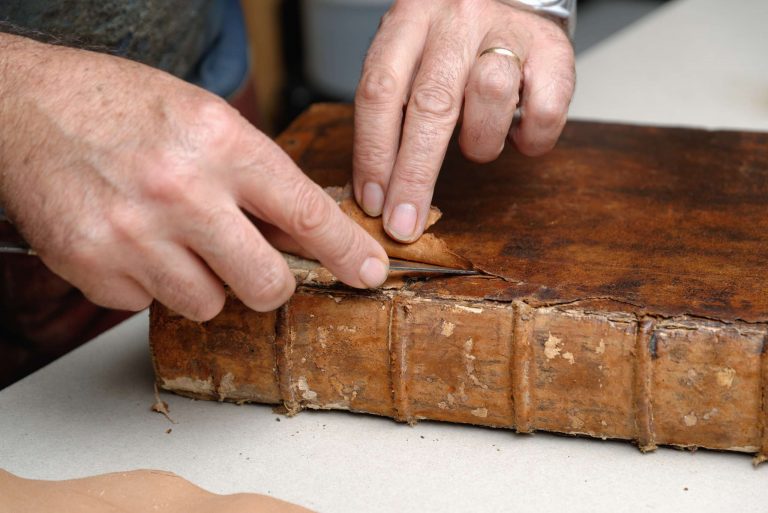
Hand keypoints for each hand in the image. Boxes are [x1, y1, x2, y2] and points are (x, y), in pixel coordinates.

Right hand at [0, 34, 388, 320]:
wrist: (24, 108)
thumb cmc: (118, 108)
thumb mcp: (204, 119)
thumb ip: (257, 176)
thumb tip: (306, 230)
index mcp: (221, 143)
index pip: (307, 214)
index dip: (348, 251)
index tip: (368, 271)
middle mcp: (182, 191)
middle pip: (266, 284)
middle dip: (269, 283)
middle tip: (254, 266)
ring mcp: (135, 234)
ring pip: (208, 305)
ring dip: (202, 282)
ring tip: (173, 238)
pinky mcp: (95, 267)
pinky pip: (150, 305)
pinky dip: (149, 282)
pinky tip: (133, 241)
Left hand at [353, 0, 574, 241]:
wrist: (509, 1)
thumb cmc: (451, 45)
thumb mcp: (408, 61)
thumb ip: (391, 111)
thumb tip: (374, 191)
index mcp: (408, 21)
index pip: (380, 92)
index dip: (373, 154)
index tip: (374, 202)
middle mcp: (455, 19)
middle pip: (432, 103)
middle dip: (416, 175)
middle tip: (406, 222)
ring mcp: (506, 30)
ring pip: (490, 97)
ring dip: (480, 142)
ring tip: (478, 142)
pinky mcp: (553, 49)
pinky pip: (544, 112)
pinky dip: (530, 139)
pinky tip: (518, 133)